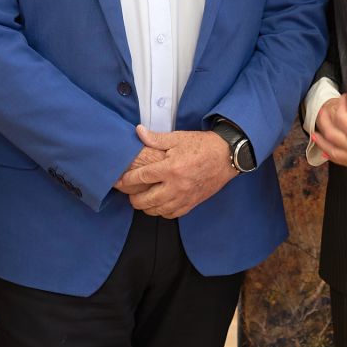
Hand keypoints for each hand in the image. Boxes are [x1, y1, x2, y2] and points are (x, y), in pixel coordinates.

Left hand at [120, 126, 234, 217]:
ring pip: (157, 211)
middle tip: (129, 193)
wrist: (227, 157)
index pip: (141, 178)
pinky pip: (171, 214)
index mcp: (171, 168)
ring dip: (146, 207)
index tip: (119, 181)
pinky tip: (159, 205)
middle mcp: (176, 186)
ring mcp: (184, 197)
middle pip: (146, 201)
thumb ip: (156, 138)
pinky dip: (161, 212)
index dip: (126, 180)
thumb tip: (138, 132)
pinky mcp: (192, 203)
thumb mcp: (179, 138)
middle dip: (133, 198)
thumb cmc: (203, 145)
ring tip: (142, 200)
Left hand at [311, 81, 346, 170]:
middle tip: (323, 111)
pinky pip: (342, 162)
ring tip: (315, 134)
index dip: (339, 104)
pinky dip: (332, 155)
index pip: (340, 116)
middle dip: (324, 120)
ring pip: (332, 151)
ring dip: (322, 142)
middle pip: (330, 133)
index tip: (343, 98)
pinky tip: (327, 151)